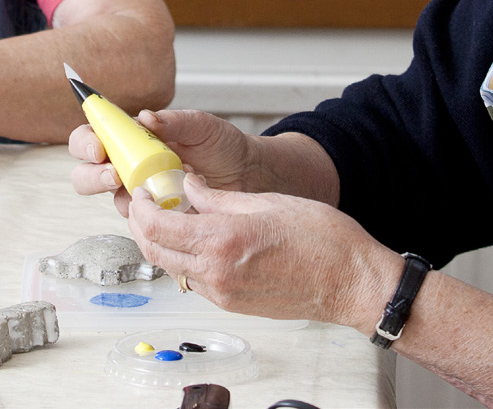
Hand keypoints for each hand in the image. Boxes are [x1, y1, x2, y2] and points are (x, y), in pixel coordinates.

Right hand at [69, 109, 257, 215]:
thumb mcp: (201, 126)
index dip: (86, 143)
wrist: (248, 174)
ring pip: (111, 199)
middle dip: (92, 176)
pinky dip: (150, 214)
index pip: (94, 136)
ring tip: (149, 189)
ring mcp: (142, 192)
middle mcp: (130, 165)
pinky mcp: (158, 215)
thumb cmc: (222, 146)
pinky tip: (171, 204)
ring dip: (122, 196)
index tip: (99, 148)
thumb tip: (146, 117)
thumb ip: (174, 121)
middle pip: (87, 173)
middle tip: (113, 175)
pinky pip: (141, 220)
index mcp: (133, 138)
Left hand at [127, 172, 397, 327]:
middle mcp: (216, 272)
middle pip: (155, 250)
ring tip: (171, 218)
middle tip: (146, 203)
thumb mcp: (266, 201)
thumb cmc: (323, 239)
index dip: (140, 207)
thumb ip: (218, 197)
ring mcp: (224, 293)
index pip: (155, 226)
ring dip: (162, 244)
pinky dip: (186, 260)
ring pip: (173, 268)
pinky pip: (196, 281)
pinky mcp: (234, 305)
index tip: (141, 191)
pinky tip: (198, 241)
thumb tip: (188, 187)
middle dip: (141, 225)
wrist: (352, 282)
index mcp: (221, 241)